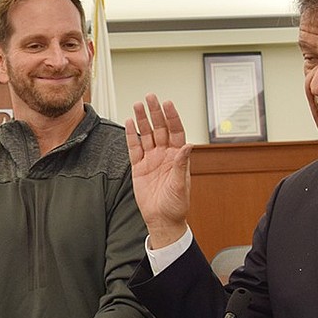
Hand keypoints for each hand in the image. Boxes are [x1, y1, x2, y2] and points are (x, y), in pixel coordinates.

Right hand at [125, 94, 191, 248]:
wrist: (161, 219)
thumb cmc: (176, 205)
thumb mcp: (180, 185)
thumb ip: (181, 164)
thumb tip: (188, 146)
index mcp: (178, 156)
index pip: (176, 131)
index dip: (172, 117)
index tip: (167, 104)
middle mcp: (165, 154)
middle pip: (160, 128)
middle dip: (155, 112)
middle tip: (151, 97)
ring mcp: (151, 159)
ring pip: (147, 134)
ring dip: (143, 120)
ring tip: (138, 105)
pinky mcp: (139, 167)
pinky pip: (134, 148)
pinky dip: (131, 135)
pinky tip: (129, 123)